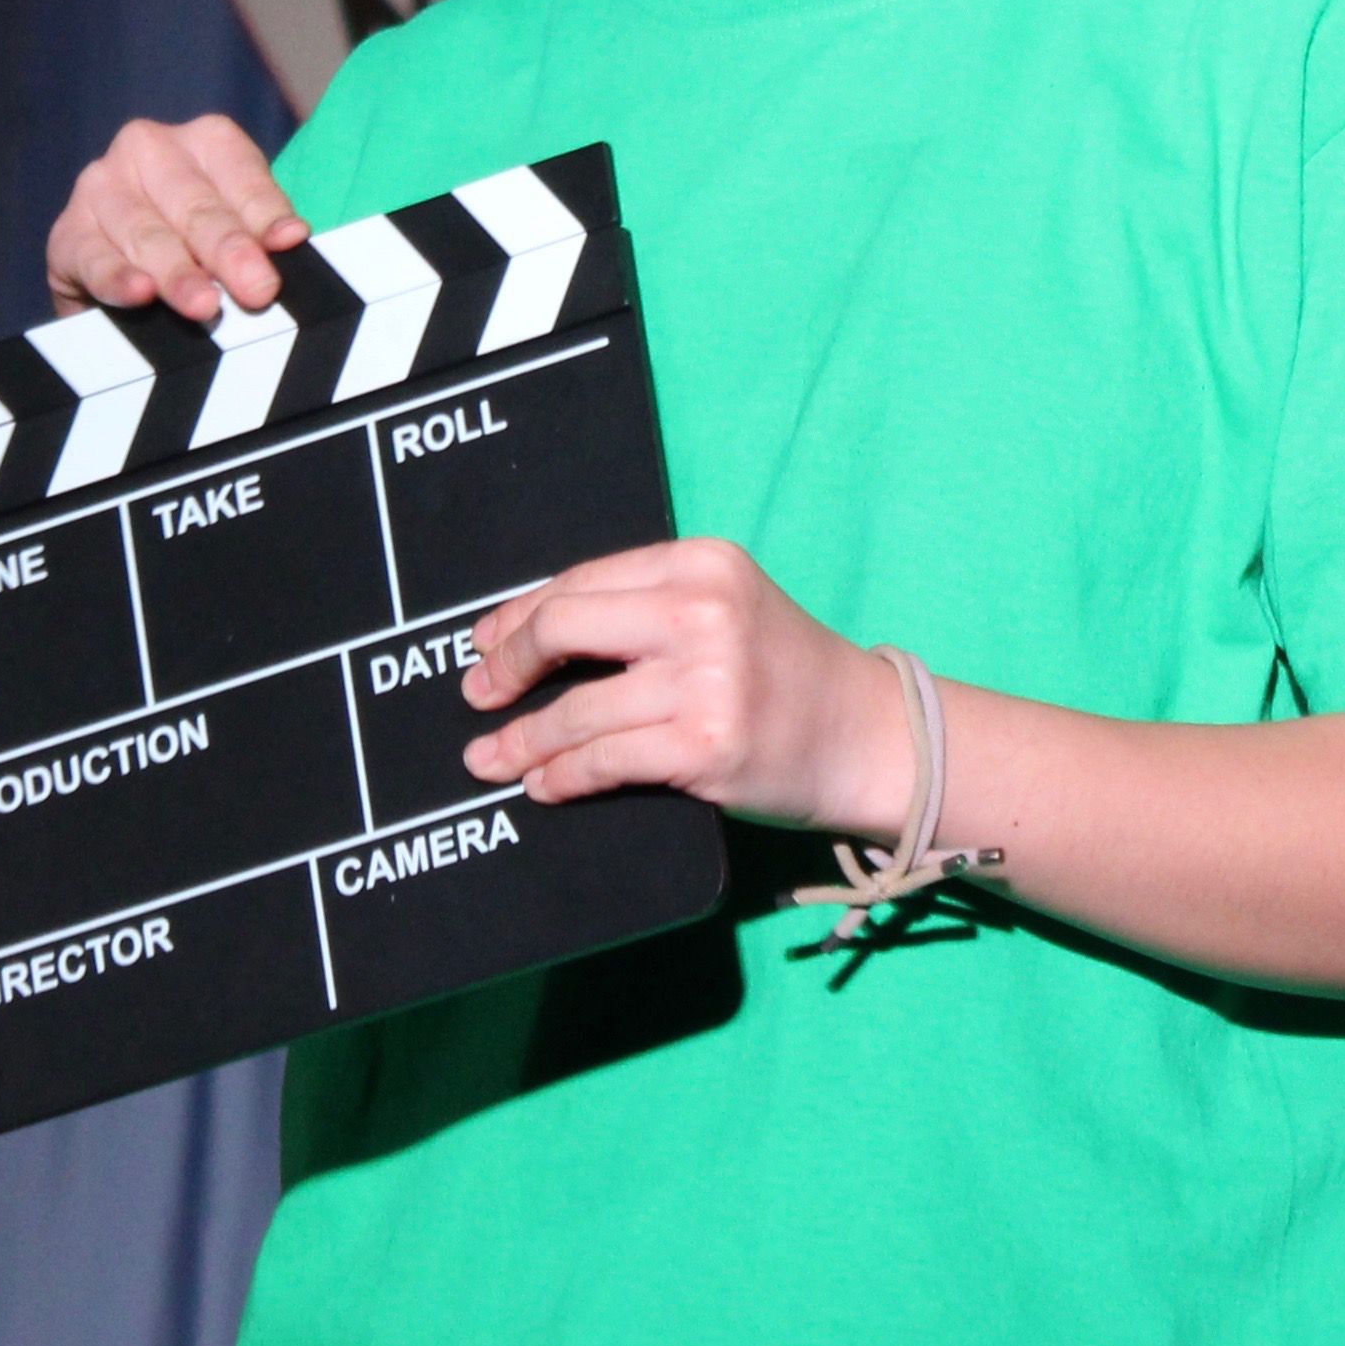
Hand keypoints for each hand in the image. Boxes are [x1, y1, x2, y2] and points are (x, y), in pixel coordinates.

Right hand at [47, 115, 307, 320]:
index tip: (290, 241)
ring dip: (178, 272)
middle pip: (196, 206)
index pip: (242, 178)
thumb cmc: (203, 243)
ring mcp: (101, 187)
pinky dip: (117, 278)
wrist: (128, 269)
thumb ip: (261, 232)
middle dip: (228, 249)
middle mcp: (149, 150)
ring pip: (147, 234)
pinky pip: (94, 258)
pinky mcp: (67, 233)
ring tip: (205, 305)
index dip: (266, 213)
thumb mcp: (241, 228)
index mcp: (207, 139)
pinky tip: (139, 294)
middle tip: (258, 289)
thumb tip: (290, 240)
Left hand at [461, 539, 912, 835]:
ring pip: (577, 708)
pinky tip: (542, 783)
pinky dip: (561, 775)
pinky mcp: (705, 744)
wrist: (866, 734)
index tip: (485, 644)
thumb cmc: (786, 673)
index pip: (583, 580)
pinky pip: (604, 760)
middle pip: (565, 626)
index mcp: (703, 562)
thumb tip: (529, 633)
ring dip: (522, 738)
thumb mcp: (725, 608)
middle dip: (508, 664)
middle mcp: (703, 610)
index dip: (520, 615)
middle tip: (478, 694)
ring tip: (490, 758)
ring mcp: (706, 679)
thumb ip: (647, 607)